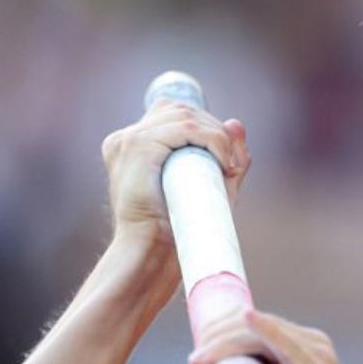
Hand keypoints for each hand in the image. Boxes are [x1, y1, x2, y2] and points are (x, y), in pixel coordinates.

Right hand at [100, 100, 252, 248]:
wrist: (151, 253)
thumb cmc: (175, 228)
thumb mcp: (208, 186)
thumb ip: (224, 155)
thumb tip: (236, 123)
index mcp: (132, 145)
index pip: (173, 114)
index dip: (206, 126)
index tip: (226, 156)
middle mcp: (126, 138)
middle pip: (181, 110)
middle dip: (215, 130)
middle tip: (234, 162)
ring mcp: (129, 140)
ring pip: (185, 116)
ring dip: (217, 136)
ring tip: (229, 165)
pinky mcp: (138, 146)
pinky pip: (184, 128)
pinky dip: (211, 140)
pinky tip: (223, 161)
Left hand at [172, 309, 362, 363]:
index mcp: (287, 354)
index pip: (245, 330)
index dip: (215, 334)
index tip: (192, 359)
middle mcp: (303, 347)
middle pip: (250, 328)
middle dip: (216, 337)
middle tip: (194, 362)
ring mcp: (314, 358)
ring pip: (262, 334)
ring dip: (228, 342)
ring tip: (202, 361)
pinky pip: (291, 348)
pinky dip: (269, 332)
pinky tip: (250, 319)